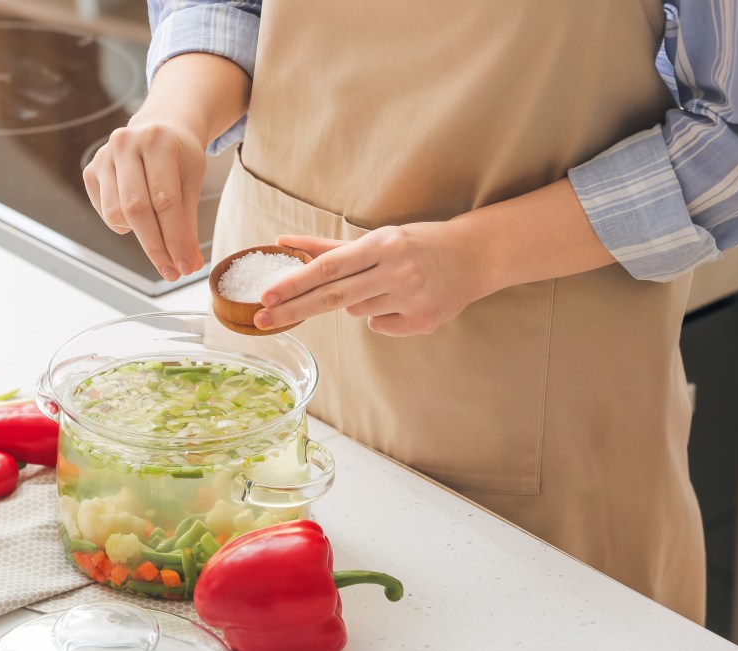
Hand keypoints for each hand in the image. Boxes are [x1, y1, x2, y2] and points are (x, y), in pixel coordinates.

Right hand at [82, 120, 206, 280]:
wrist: (160, 127)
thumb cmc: (180, 156)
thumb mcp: (192, 181)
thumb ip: (188, 223)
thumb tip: (189, 264)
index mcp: (158, 141)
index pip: (165, 200)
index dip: (174, 238)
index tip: (184, 266)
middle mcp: (126, 144)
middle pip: (137, 209)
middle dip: (156, 246)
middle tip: (171, 272)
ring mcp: (103, 156)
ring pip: (116, 214)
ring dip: (139, 235)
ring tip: (158, 233)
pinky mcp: (90, 171)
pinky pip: (105, 211)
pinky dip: (123, 223)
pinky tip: (138, 214)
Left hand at [254, 219, 492, 336]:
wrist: (475, 255)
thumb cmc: (418, 243)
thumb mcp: (377, 237)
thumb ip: (328, 246)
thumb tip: (284, 243)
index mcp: (382, 245)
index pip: (328, 268)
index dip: (295, 283)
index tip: (266, 295)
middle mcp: (395, 271)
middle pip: (333, 297)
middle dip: (294, 309)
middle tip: (262, 318)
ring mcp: (410, 299)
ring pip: (358, 311)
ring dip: (357, 301)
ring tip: (386, 284)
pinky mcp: (422, 322)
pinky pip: (381, 325)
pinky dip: (382, 315)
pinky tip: (404, 299)